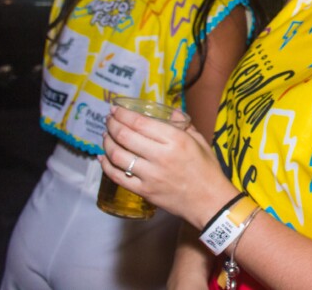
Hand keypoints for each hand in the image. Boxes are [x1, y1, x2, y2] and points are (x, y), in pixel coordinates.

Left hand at [100, 105, 237, 229]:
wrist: (209, 201)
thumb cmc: (207, 170)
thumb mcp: (201, 141)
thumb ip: (184, 125)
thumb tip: (170, 111)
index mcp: (176, 140)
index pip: (141, 123)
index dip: (123, 114)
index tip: (115, 109)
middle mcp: (160, 156)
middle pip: (125, 136)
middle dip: (112, 125)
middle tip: (109, 120)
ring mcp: (150, 175)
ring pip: (118, 156)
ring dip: (107, 143)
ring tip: (106, 135)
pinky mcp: (144, 191)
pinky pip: (118, 177)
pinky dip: (106, 166)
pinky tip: (102, 157)